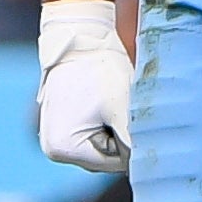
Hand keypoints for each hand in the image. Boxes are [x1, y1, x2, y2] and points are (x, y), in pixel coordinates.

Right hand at [37, 0, 133, 172]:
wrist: (79, 38)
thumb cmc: (100, 70)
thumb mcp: (123, 108)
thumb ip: (135, 141)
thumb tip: (149, 164)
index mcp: (63, 149)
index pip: (113, 164)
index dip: (130, 142)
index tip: (129, 114)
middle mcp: (52, 148)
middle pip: (104, 157)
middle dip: (119, 135)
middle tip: (120, 105)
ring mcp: (52, 136)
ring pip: (99, 146)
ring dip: (111, 128)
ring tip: (110, 102)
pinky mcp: (58, 124)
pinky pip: (89, 133)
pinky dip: (101, 121)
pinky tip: (102, 102)